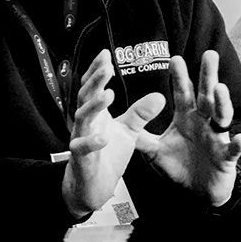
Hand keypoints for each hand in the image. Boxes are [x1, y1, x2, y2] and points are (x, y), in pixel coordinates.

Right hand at [63, 50, 164, 218]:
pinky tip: (103, 136)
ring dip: (94, 106)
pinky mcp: (81, 160)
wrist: (92, 186)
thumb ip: (140, 114)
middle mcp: (85, 123)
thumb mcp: (127, 132)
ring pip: (82, 119)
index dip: (97, 71)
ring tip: (108, 95)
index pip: (93, 87)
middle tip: (107, 67)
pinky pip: (83, 149)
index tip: (106, 55)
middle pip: (85, 97)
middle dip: (95, 81)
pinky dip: (92, 142)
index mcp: (95, 113)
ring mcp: (80, 139)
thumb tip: (160, 96)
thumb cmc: (107, 155)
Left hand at [136, 51, 240, 205]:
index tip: (174, 58)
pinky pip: (233, 150)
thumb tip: (118, 125)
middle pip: (206, 95)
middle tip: (210, 54)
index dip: (180, 77)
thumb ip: (141, 137)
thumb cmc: (180, 167)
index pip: (183, 93)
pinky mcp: (226, 157)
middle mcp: (204, 122)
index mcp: (187, 118)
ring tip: (220, 89)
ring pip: (222, 116)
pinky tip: (240, 138)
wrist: (199, 192)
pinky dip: (238, 144)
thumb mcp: (156, 152)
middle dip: (208, 76)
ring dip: (223, 103)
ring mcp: (216, 138)